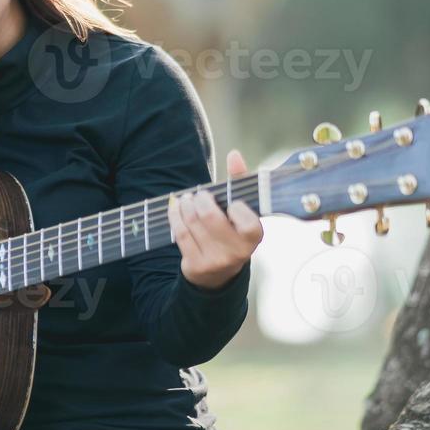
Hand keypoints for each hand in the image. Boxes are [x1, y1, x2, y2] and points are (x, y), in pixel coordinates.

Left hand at [169, 149, 264, 290]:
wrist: (218, 275)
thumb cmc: (231, 234)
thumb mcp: (242, 212)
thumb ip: (239, 182)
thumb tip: (234, 154)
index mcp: (254, 237)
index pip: (246, 218)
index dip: (236, 207)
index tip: (231, 204)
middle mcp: (237, 252)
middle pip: (210, 217)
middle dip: (200, 200)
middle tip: (199, 195)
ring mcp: (215, 261)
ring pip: (192, 223)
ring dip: (185, 205)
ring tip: (187, 200)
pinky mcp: (195, 265)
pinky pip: (180, 233)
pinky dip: (175, 216)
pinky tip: (176, 209)